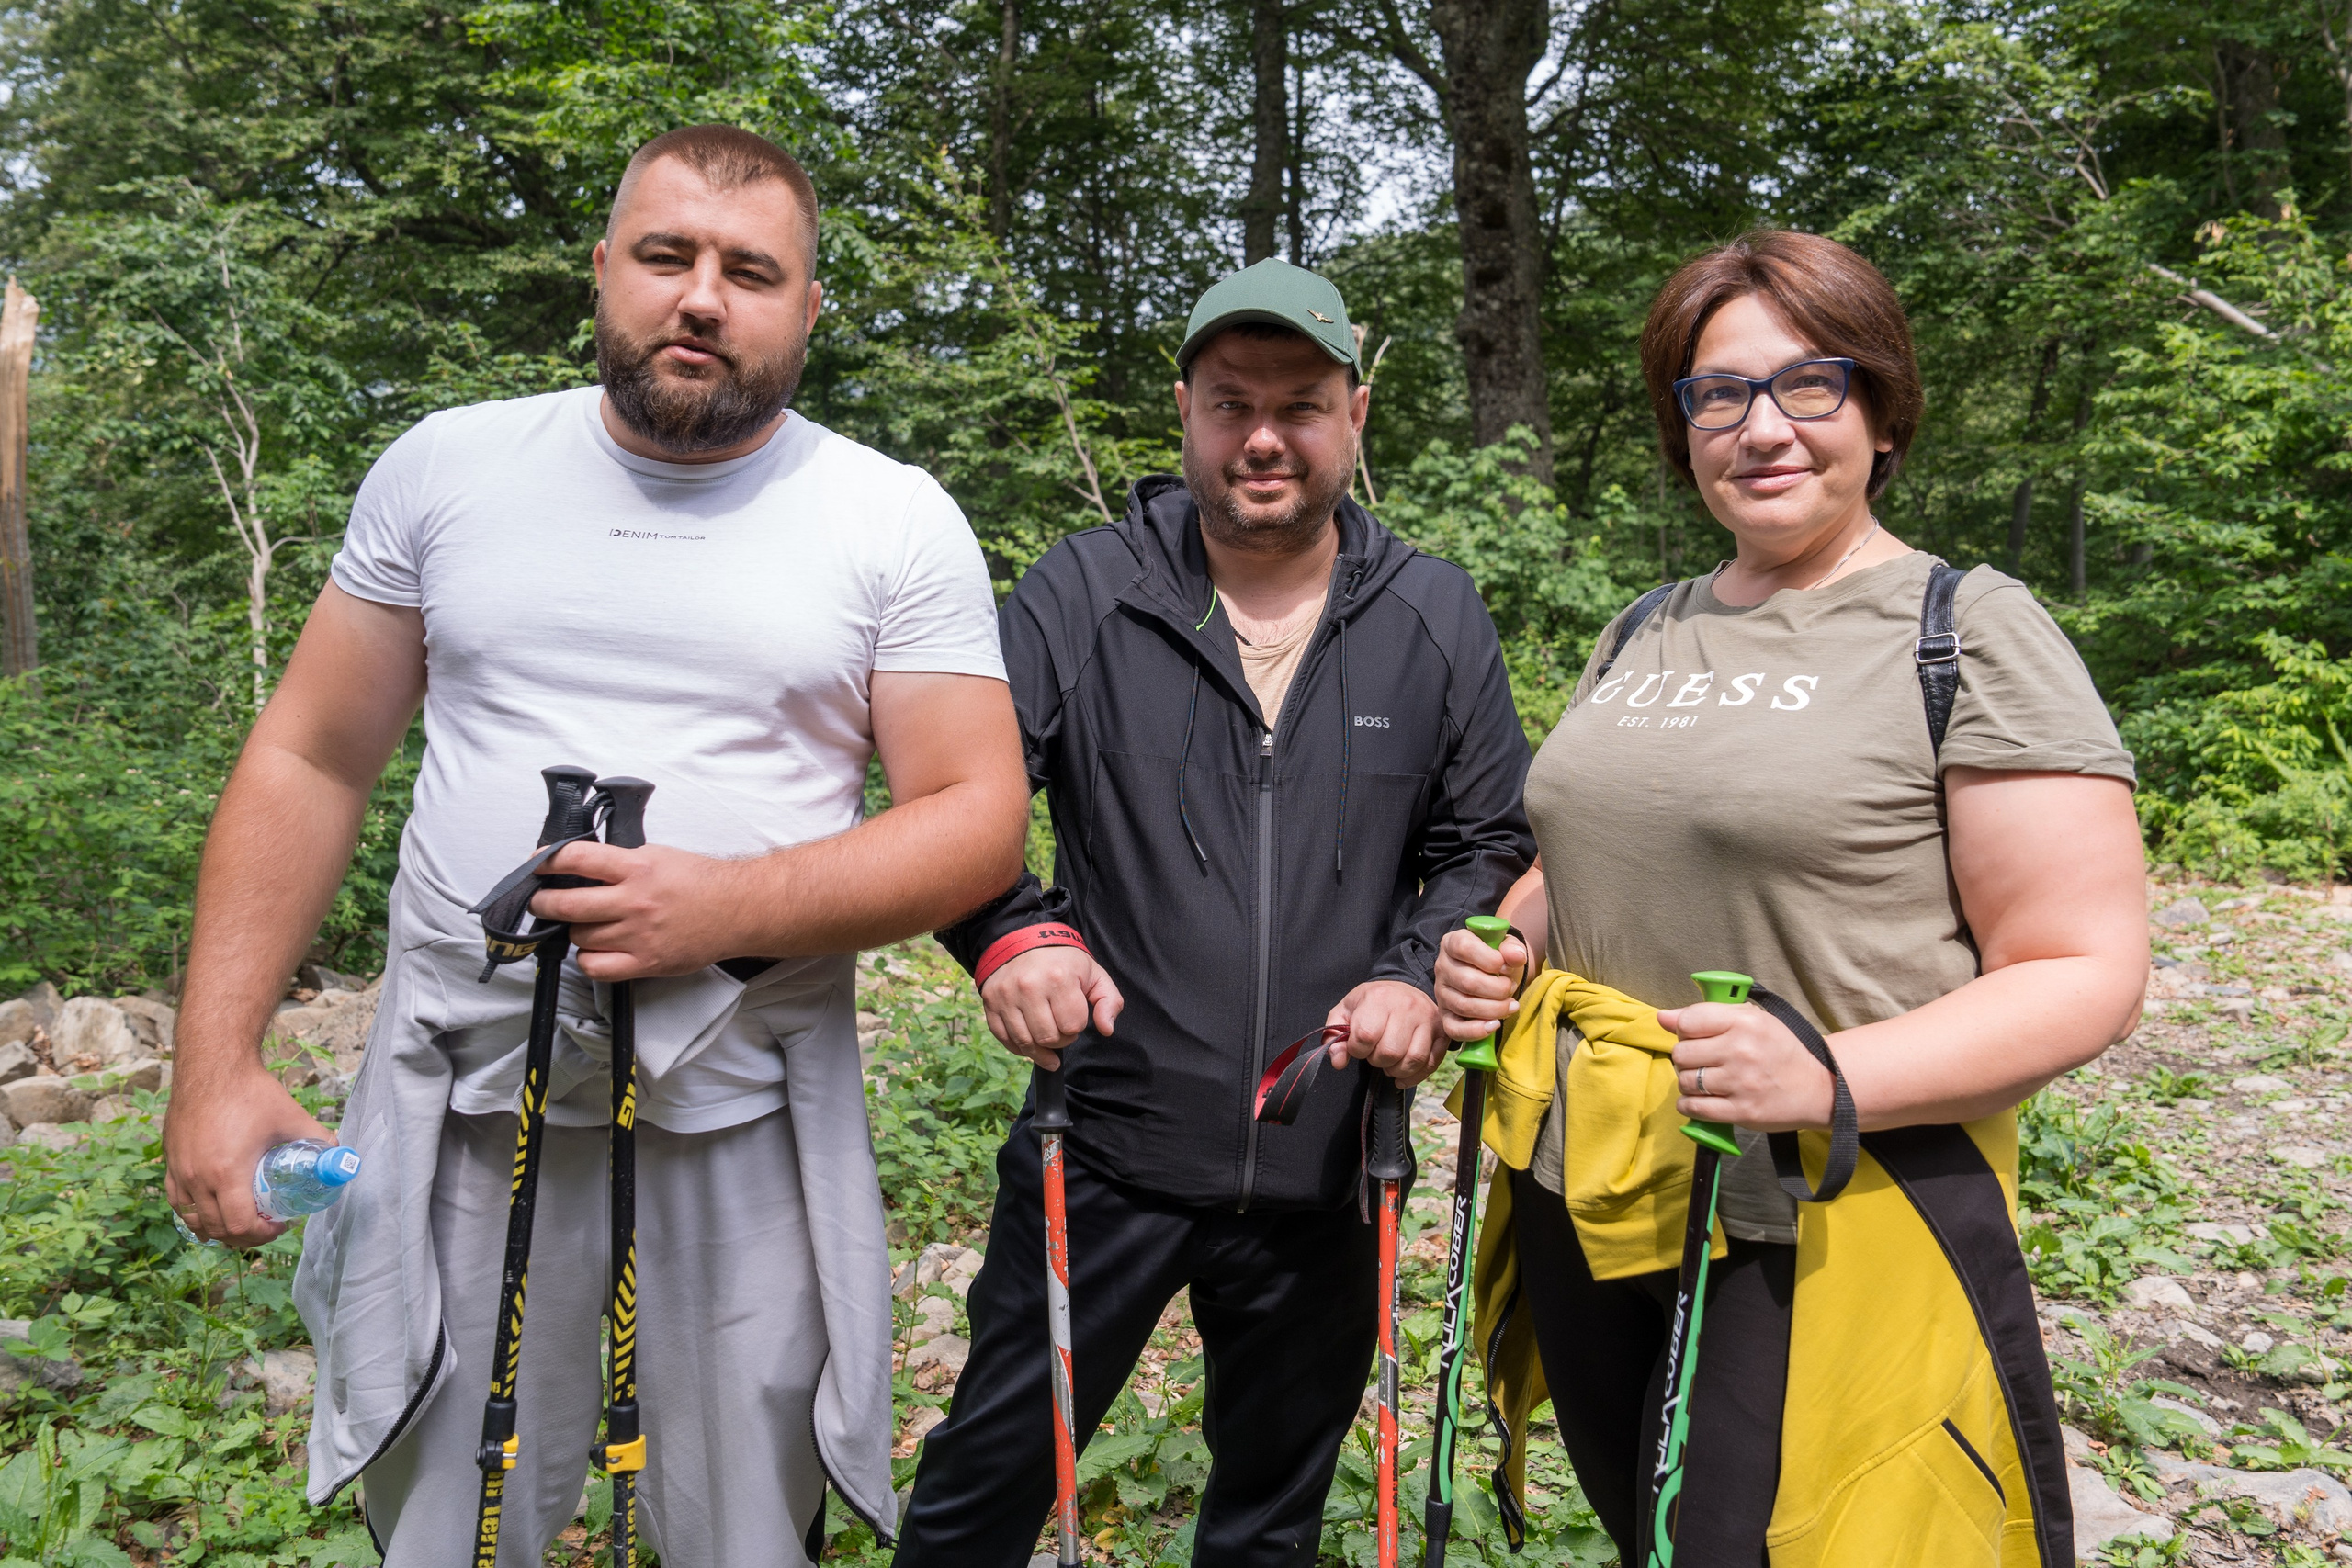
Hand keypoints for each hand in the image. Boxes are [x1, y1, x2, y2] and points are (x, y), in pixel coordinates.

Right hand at [162, 1063, 332, 1248]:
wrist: (212, 1065)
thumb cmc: (251, 1091)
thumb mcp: (292, 1117)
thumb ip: (319, 1138)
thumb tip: (340, 1155)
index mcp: (227, 1173)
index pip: (240, 1225)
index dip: (262, 1235)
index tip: (278, 1226)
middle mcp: (197, 1178)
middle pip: (216, 1229)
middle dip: (243, 1236)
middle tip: (264, 1226)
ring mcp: (179, 1171)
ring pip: (193, 1220)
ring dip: (217, 1228)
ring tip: (240, 1221)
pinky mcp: (170, 1161)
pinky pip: (178, 1202)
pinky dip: (195, 1214)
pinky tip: (211, 1210)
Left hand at [532, 841, 746, 979]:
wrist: (737, 910)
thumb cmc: (701, 881)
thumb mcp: (659, 855)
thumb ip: (621, 862)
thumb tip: (582, 867)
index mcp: (636, 867)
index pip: (576, 859)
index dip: (546, 861)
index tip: (535, 864)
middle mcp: (633, 901)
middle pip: (567, 904)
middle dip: (545, 902)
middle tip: (542, 900)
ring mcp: (638, 935)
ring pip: (579, 936)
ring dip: (574, 930)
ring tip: (583, 924)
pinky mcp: (645, 962)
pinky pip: (596, 967)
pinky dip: (587, 958)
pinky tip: (593, 950)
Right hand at [980, 946, 1123, 1069]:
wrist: (1023, 941)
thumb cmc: (1063, 961)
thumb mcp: (1094, 974)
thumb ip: (1109, 1001)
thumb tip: (1106, 1030)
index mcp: (1059, 978)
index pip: (1072, 1026)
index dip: (1077, 1026)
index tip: (1074, 1016)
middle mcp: (1029, 987)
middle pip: (1048, 1038)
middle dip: (1060, 1039)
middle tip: (1061, 1027)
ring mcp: (1007, 996)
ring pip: (1026, 1043)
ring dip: (1040, 1048)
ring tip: (1048, 1039)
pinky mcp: (991, 1002)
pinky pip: (1004, 1039)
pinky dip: (1019, 1047)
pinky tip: (1031, 1044)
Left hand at [1326, 981, 1444, 1086]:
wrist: (1402, 987)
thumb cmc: (1371, 1002)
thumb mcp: (1345, 1011)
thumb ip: (1334, 1036)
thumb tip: (1338, 1062)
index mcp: (1379, 998)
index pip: (1365, 1035)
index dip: (1357, 1049)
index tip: (1357, 1046)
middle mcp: (1407, 1006)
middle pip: (1390, 1051)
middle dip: (1377, 1060)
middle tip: (1374, 1053)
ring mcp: (1427, 1019)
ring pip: (1413, 1060)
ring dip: (1396, 1070)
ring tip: (1388, 1063)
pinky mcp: (1441, 1032)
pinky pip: (1431, 1063)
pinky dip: (1415, 1076)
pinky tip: (1402, 1075)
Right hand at [1433, 926, 1526, 1040]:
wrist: (1494, 974)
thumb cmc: (1497, 957)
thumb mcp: (1506, 946)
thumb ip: (1512, 947)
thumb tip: (1516, 957)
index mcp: (1453, 943)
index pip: (1464, 948)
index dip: (1489, 959)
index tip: (1507, 966)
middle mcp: (1442, 967)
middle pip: (1468, 982)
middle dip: (1498, 989)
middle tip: (1511, 987)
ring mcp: (1441, 993)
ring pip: (1464, 1006)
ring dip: (1494, 1009)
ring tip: (1511, 1005)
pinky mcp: (1445, 1015)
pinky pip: (1454, 1028)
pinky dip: (1476, 1031)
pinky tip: (1494, 1024)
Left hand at [1654, 1001, 1834, 1132]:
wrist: (1819, 1087)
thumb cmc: (1781, 1050)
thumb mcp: (1752, 1020)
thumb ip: (1707, 1015)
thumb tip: (1663, 1017)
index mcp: (1745, 1021)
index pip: (1687, 1022)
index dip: (1684, 1030)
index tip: (1694, 1037)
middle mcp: (1741, 1050)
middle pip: (1682, 1053)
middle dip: (1686, 1058)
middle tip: (1702, 1062)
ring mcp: (1741, 1083)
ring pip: (1685, 1081)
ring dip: (1689, 1082)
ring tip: (1706, 1081)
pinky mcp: (1742, 1112)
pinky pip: (1694, 1108)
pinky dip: (1689, 1105)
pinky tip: (1701, 1100)